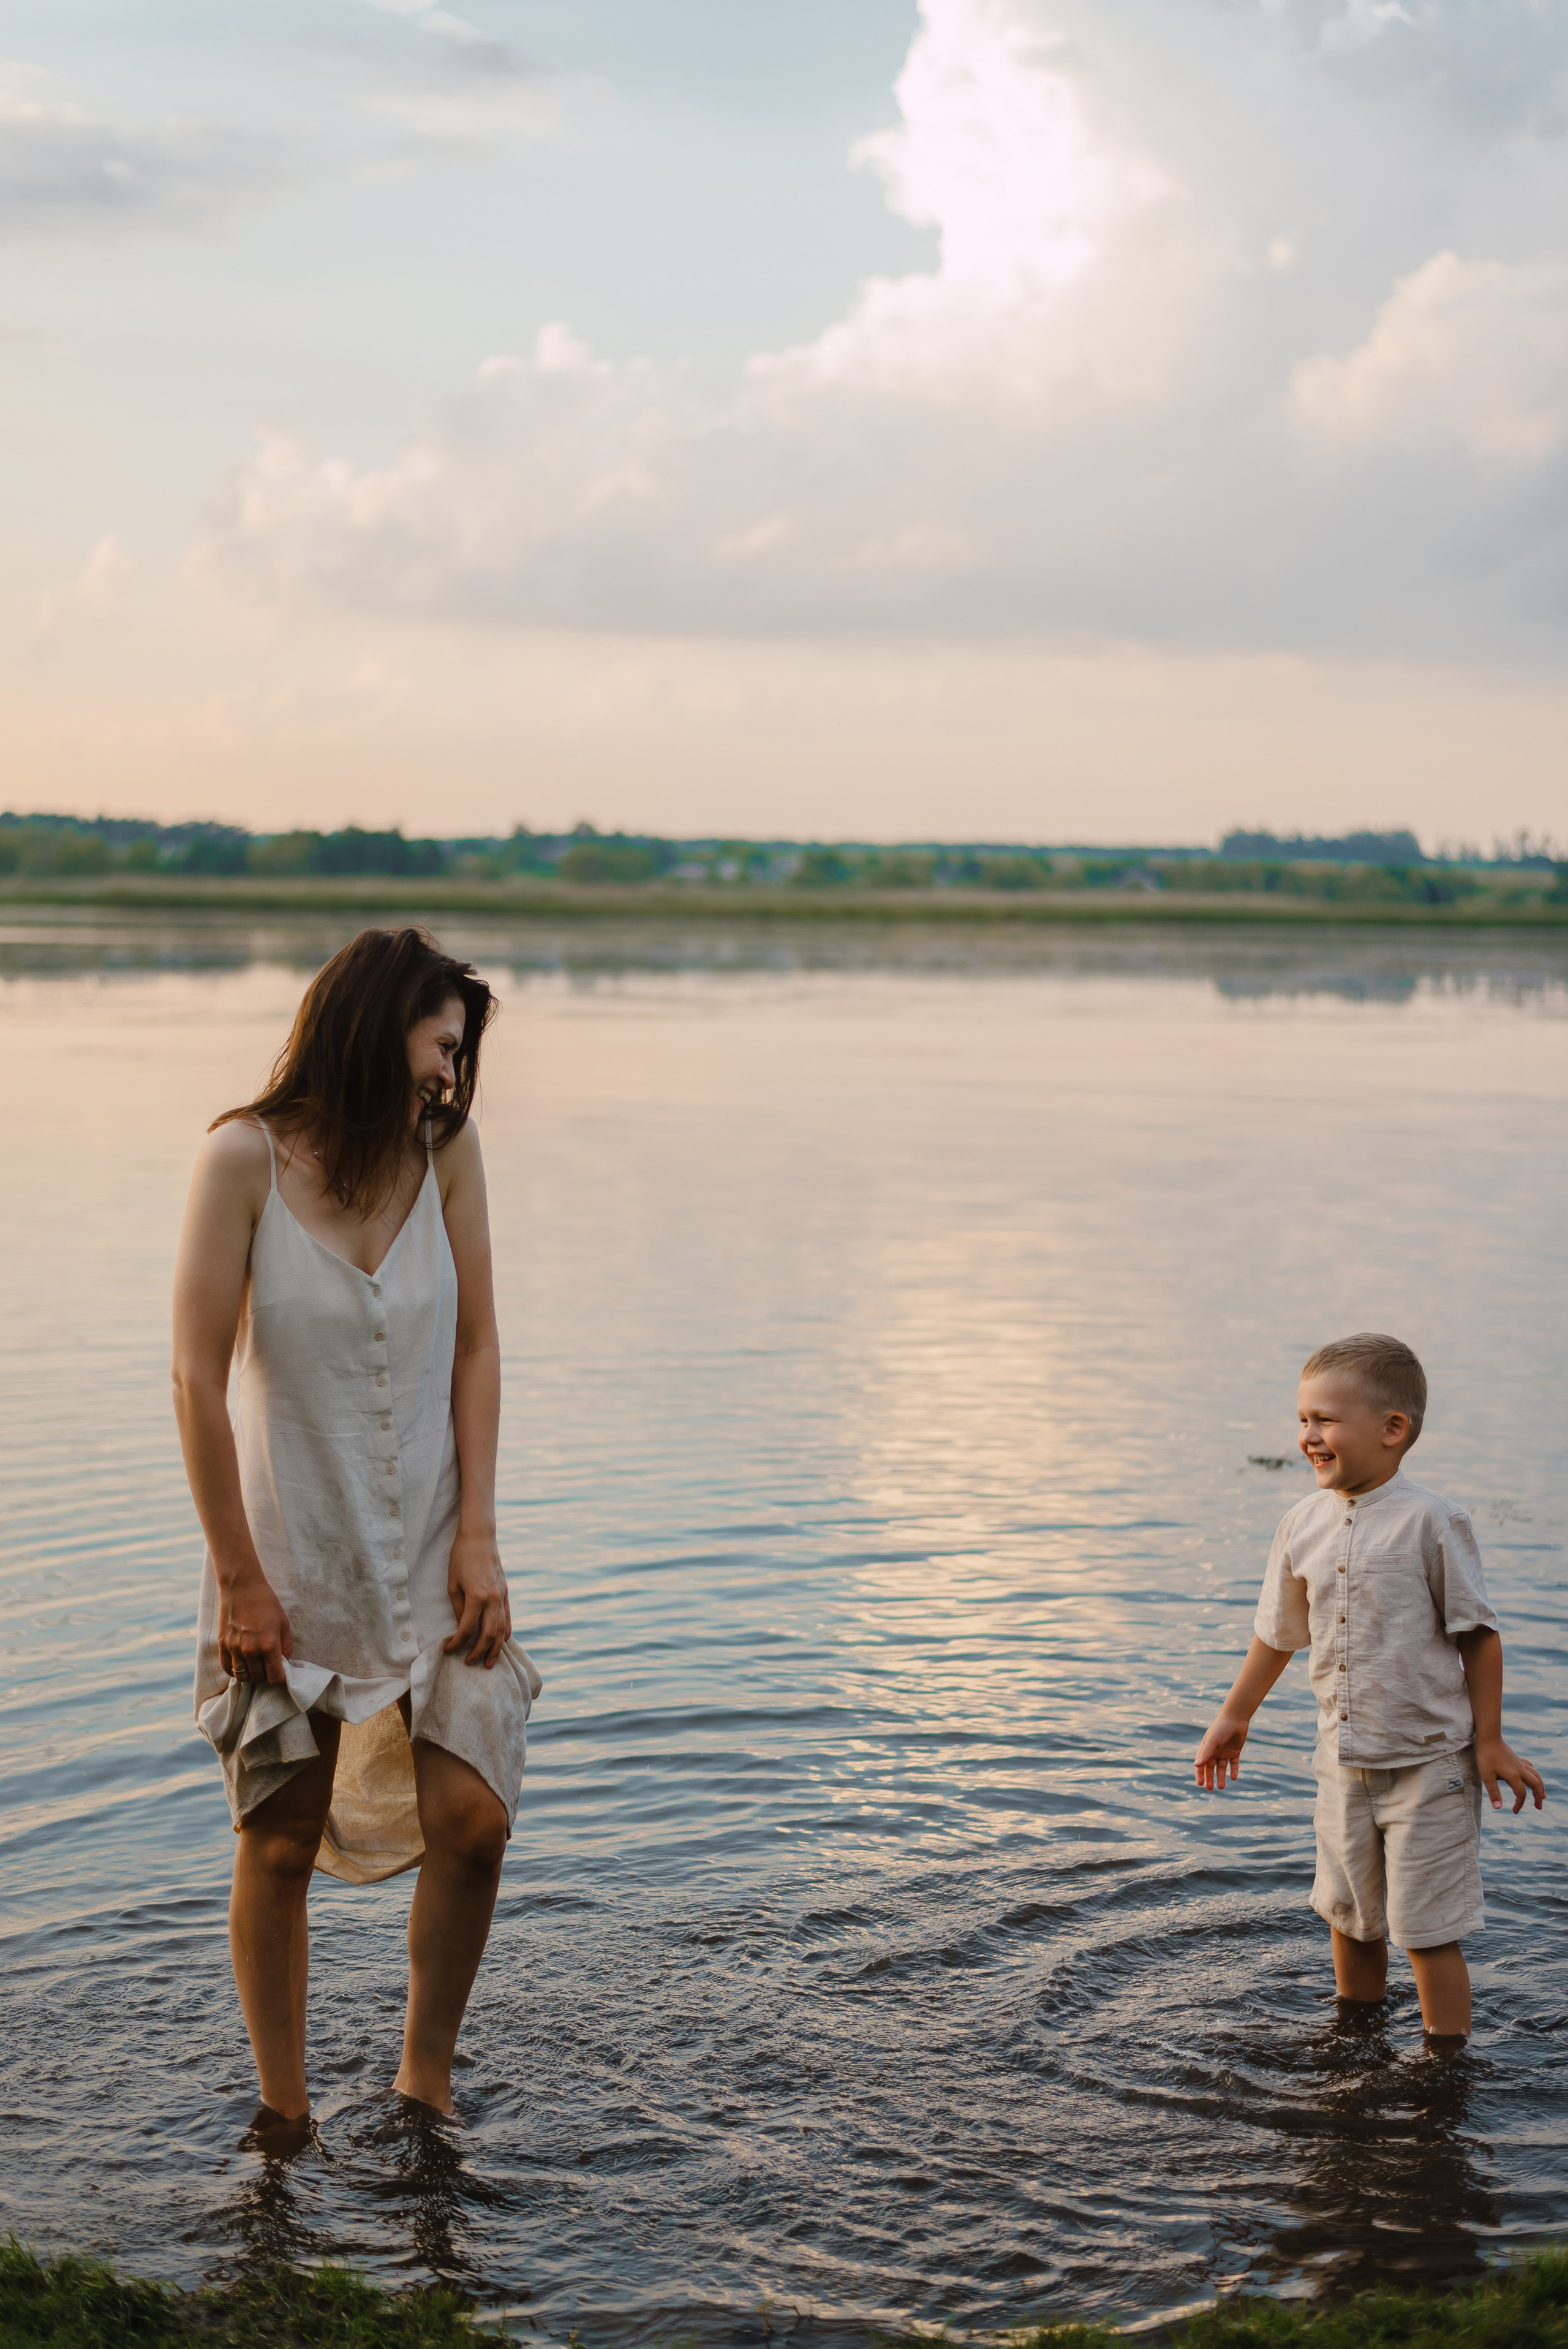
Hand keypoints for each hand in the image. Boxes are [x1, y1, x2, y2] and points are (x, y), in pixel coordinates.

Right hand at [218, 1571, 291, 1686]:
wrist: (242, 1587)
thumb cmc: (266, 1603)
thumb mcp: (283, 1623)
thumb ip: (285, 1646)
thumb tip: (284, 1662)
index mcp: (268, 1645)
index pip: (275, 1677)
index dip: (280, 1679)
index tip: (281, 1674)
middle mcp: (250, 1650)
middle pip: (259, 1678)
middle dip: (266, 1676)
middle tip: (268, 1667)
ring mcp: (234, 1649)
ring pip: (243, 1676)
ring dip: (251, 1675)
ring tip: (256, 1666)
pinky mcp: (222, 1644)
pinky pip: (227, 1668)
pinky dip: (235, 1671)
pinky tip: (241, 1665)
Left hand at [445, 1524, 511, 1668]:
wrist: (479, 1537)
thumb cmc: (461, 1558)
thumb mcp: (453, 1584)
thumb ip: (459, 1608)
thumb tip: (461, 1627)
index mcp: (476, 1597)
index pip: (467, 1628)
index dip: (458, 1642)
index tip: (449, 1650)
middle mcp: (493, 1599)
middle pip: (489, 1634)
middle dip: (479, 1651)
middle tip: (470, 1663)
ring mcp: (502, 1595)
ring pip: (502, 1628)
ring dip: (496, 1647)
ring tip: (490, 1662)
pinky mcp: (506, 1591)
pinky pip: (508, 1616)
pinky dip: (506, 1631)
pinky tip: (504, 1641)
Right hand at [1194, 1709, 1249, 1791]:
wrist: (1235, 1718)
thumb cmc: (1220, 1728)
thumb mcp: (1212, 1741)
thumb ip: (1205, 1753)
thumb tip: (1196, 1765)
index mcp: (1206, 1749)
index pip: (1200, 1764)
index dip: (1199, 1774)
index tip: (1200, 1784)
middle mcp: (1214, 1751)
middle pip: (1210, 1768)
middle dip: (1209, 1778)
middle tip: (1210, 1789)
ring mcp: (1224, 1752)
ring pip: (1222, 1768)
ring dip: (1221, 1777)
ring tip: (1222, 1787)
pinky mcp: (1235, 1752)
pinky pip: (1233, 1764)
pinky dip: (1233, 1771)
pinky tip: (1233, 1778)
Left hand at [1476, 1736, 1544, 1813]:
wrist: (1488, 1737)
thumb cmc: (1486, 1757)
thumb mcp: (1487, 1776)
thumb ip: (1494, 1792)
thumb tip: (1498, 1808)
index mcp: (1514, 1776)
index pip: (1521, 1794)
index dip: (1519, 1804)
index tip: (1514, 1811)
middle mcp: (1520, 1770)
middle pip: (1536, 1785)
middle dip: (1539, 1797)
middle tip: (1538, 1807)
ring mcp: (1520, 1763)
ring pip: (1536, 1776)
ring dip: (1540, 1787)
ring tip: (1542, 1796)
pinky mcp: (1518, 1758)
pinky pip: (1531, 1768)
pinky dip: (1535, 1775)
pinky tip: (1533, 1777)